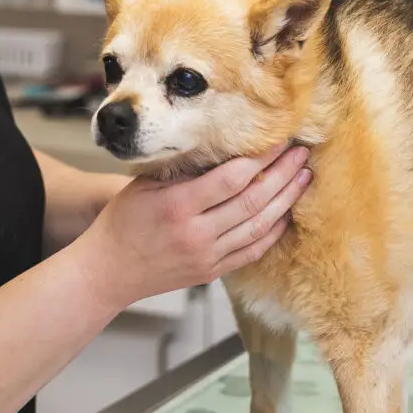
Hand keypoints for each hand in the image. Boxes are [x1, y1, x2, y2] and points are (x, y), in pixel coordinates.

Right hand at [80, 145, 311, 311]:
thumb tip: (225, 151)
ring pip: (259, 226)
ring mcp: (207, 255)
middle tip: (302, 155)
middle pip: (253, 200)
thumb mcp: (146, 186)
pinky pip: (251, 251)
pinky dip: (272, 232)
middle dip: (283, 175)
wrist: (109, 270)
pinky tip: (286, 214)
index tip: (278, 140)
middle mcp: (197, 233)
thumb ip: (184, 172)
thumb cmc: (123, 222)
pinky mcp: (212, 271)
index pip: (232, 178)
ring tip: (303, 179)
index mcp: (179, 206)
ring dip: (286, 201)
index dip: (261, 158)